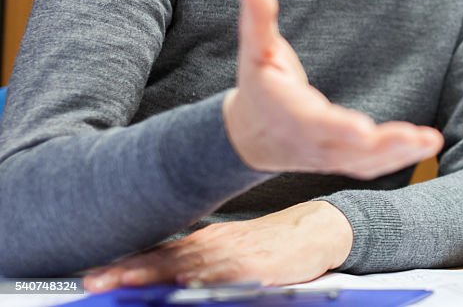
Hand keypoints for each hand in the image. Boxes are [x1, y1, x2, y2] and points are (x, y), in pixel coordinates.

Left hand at [84, 202, 348, 290]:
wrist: (315, 231)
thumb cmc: (271, 246)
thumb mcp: (229, 250)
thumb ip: (198, 262)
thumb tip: (163, 277)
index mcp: (203, 241)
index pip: (157, 253)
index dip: (125, 264)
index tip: (93, 274)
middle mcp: (213, 244)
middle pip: (163, 259)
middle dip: (127, 271)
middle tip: (95, 280)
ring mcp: (232, 255)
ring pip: (185, 266)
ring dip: (153, 275)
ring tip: (124, 283)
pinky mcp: (254, 265)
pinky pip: (223, 275)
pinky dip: (201, 279)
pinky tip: (183, 285)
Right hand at [223, 0, 442, 176]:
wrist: (250, 136)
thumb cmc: (259, 86)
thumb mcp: (254, 50)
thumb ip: (257, 19)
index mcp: (289, 112)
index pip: (315, 122)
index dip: (338, 127)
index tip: (363, 129)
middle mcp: (311, 140)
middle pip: (349, 148)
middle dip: (384, 145)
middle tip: (418, 138)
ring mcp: (327, 155)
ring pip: (365, 161)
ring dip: (400, 153)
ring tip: (431, 142)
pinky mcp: (342, 159)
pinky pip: (371, 165)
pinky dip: (399, 159)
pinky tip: (426, 146)